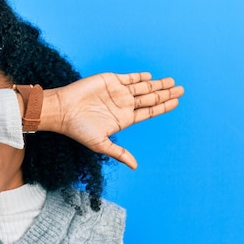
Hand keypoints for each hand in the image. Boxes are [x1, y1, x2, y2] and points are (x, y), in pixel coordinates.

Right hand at [40, 72, 183, 168]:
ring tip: (172, 81)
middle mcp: (123, 105)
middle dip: (165, 94)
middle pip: (150, 98)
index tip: (176, 102)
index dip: (163, 107)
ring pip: (143, 87)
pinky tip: (151, 76)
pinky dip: (140, 77)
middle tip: (181, 89)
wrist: (62, 110)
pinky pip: (129, 78)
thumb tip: (135, 167)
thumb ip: (119, 153)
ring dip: (157, 84)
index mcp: (124, 119)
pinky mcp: (110, 81)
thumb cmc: (79, 129)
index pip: (149, 112)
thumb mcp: (101, 144)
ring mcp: (118, 92)